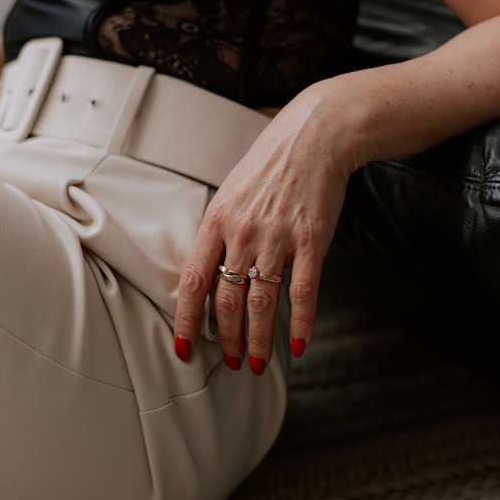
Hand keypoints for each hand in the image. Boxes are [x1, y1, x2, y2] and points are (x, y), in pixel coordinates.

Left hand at [173, 84, 353, 373]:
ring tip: (255, 364)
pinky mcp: (311, 241)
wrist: (315, 135)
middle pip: (227, 300)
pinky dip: (302, 322)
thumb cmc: (270, 164)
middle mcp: (242, 234)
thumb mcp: (231, 192)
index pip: (193, 281)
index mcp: (217, 221)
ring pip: (262, 303)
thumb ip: (219, 231)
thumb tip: (208, 269)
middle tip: (228, 363)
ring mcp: (277, 239)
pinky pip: (303, 291)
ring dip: (257, 340)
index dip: (186, 319)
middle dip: (226, 339)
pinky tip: (300, 345)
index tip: (184, 346)